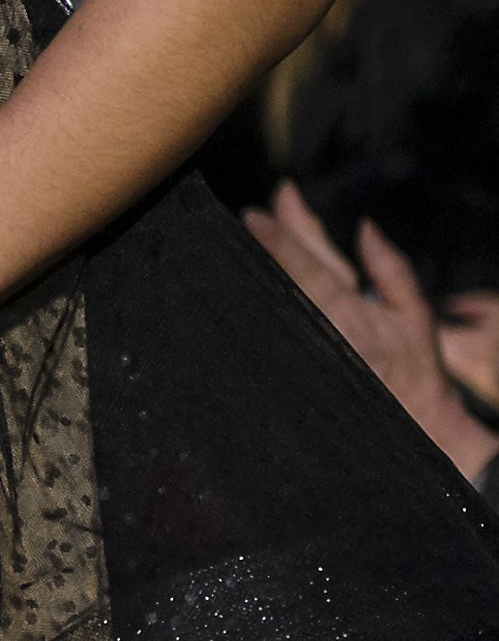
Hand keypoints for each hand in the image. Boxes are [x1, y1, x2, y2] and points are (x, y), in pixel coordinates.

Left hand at [244, 184, 498, 477]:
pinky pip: (257, 331)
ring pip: (259, 303)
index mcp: (344, 316)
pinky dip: (249, 307)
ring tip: (225, 248)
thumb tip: (365, 226)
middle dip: (255, 249)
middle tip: (244, 222)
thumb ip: (390, 269)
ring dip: (244, 275)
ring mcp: (293, 354)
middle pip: (274, 279)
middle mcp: (312, 333)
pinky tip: (231, 290)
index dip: (279, 240)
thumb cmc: (413, 365)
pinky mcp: (280, 370)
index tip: (253, 215)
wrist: (412, 425)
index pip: (306, 269)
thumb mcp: (414, 314)